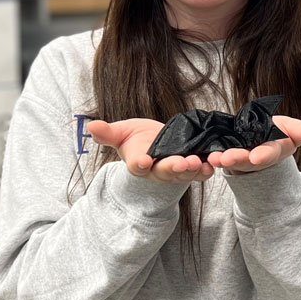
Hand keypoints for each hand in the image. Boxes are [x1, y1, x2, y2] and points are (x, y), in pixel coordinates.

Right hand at [86, 118, 213, 182]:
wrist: (155, 144)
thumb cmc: (136, 138)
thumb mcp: (121, 132)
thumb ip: (108, 133)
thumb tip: (90, 125)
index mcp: (138, 162)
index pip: (136, 165)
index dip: (140, 163)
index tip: (143, 161)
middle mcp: (155, 171)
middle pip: (163, 172)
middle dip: (173, 167)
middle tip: (181, 162)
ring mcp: (173, 172)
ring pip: (182, 174)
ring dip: (191, 170)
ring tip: (198, 162)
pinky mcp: (189, 169)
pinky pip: (197, 173)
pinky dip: (204, 170)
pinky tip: (210, 165)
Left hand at [206, 115, 300, 173]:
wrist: (258, 139)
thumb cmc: (277, 133)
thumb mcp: (292, 131)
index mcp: (272, 150)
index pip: (269, 153)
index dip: (263, 155)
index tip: (256, 157)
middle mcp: (254, 156)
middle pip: (245, 159)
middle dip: (236, 159)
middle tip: (225, 159)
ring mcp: (238, 157)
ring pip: (230, 159)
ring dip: (221, 159)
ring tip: (212, 158)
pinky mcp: (225, 153)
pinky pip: (216, 154)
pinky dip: (209, 156)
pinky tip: (203, 154)